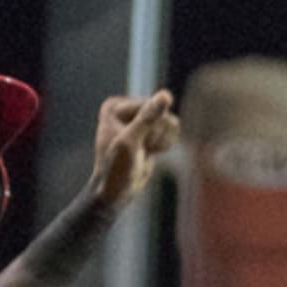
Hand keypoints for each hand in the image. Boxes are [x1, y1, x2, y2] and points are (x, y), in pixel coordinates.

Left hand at [87, 90, 180, 211]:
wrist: (116, 191)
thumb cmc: (117, 168)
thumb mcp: (130, 142)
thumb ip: (147, 118)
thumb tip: (165, 95)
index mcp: (114, 106)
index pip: (150, 106)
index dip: (147, 129)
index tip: (132, 145)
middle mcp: (125, 108)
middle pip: (162, 113)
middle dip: (155, 135)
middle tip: (139, 150)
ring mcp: (139, 117)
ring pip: (170, 121)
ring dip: (161, 141)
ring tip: (144, 151)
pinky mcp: (150, 129)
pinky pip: (172, 129)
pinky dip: (165, 144)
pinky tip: (150, 152)